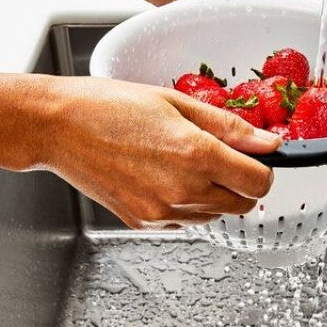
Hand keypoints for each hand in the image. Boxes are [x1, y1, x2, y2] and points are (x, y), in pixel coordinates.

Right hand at [39, 78, 279, 229]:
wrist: (57, 126)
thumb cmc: (110, 105)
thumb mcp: (177, 103)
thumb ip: (229, 127)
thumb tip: (270, 143)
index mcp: (196, 154)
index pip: (260, 182)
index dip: (264, 169)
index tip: (255, 157)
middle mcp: (183, 191)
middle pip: (243, 205)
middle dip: (241, 183)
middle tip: (219, 156)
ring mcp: (161, 212)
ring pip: (215, 216)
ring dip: (213, 194)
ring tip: (182, 162)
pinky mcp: (143, 223)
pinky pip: (185, 222)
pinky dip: (186, 205)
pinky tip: (163, 177)